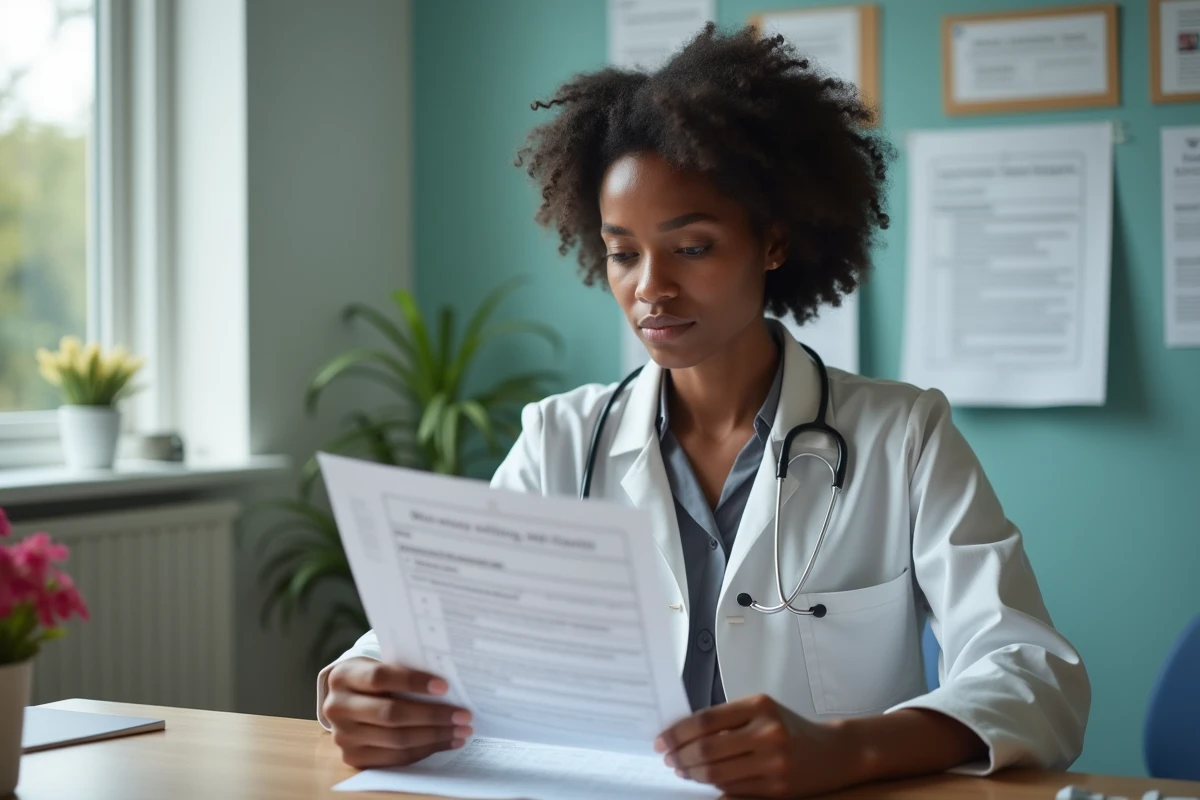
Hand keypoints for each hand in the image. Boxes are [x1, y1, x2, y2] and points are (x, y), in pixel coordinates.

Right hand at [323, 657, 473, 768]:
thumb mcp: (378, 665)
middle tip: (464, 714)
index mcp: (343, 676)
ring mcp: (343, 736)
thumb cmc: (372, 678)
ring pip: (396, 739)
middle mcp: (337, 707)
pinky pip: (395, 757)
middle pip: (391, 714)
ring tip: (461, 730)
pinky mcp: (353, 757)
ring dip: (435, 736)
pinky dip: (425, 750)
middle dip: (432, 715)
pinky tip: (446, 741)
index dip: (413, 681)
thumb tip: (449, 684)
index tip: (445, 686)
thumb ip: (403, 670)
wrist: (345, 700)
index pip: (380, 678)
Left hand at [655, 694, 862, 797]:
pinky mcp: (777, 789)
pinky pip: (733, 789)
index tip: (662, 740)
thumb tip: (683, 734)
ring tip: (682, 770)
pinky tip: (704, 780)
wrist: (832, 753)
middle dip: (681, 756)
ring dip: (693, 774)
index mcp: (760, 706)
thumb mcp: (761, 711)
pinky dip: (713, 786)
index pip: (706, 721)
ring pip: (717, 774)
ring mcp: (773, 763)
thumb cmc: (790, 728)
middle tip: (669, 758)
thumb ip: (726, 719)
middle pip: (707, 750)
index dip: (678, 733)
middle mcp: (768, 733)